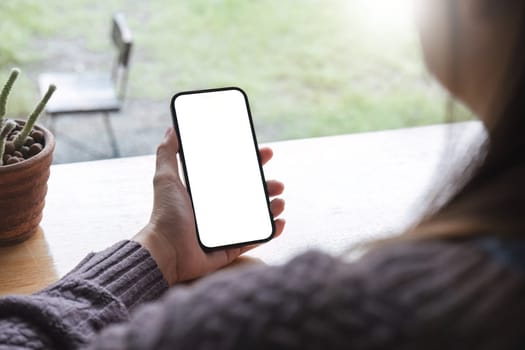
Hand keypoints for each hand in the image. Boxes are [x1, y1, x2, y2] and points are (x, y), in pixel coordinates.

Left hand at [133, 128, 285, 284]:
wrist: (166, 252)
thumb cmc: (165, 216)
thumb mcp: (166, 179)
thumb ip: (168, 153)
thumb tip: (172, 129)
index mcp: (207, 193)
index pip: (234, 173)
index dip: (251, 163)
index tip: (266, 152)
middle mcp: (219, 210)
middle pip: (250, 194)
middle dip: (267, 186)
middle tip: (278, 184)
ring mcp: (227, 230)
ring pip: (257, 216)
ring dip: (272, 207)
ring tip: (280, 202)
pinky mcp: (231, 249)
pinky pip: (255, 239)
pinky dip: (270, 232)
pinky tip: (279, 222)